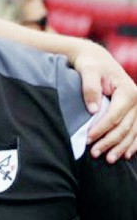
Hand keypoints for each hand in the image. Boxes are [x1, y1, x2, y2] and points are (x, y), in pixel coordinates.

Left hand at [71, 41, 136, 161]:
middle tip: (94, 153)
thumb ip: (90, 88)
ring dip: (121, 147)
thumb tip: (93, 110)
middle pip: (124, 127)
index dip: (101, 129)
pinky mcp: (134, 111)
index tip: (88, 139)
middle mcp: (136, 100)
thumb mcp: (87, 71)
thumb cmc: (90, 65)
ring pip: (132, 132)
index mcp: (127, 91)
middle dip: (110, 142)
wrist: (96, 60)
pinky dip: (132, 143)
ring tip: (108, 159)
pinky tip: (125, 154)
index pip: (114, 117)